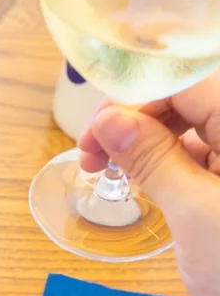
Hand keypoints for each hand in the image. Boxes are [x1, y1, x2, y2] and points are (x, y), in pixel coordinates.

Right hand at [77, 73, 219, 295]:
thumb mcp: (195, 213)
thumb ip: (153, 159)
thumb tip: (108, 120)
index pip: (188, 82)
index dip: (134, 98)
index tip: (93, 134)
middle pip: (188, 98)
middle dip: (135, 118)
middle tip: (93, 158)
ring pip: (192, 125)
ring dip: (146, 140)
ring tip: (110, 171)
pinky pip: (203, 152)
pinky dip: (167, 161)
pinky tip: (143, 182)